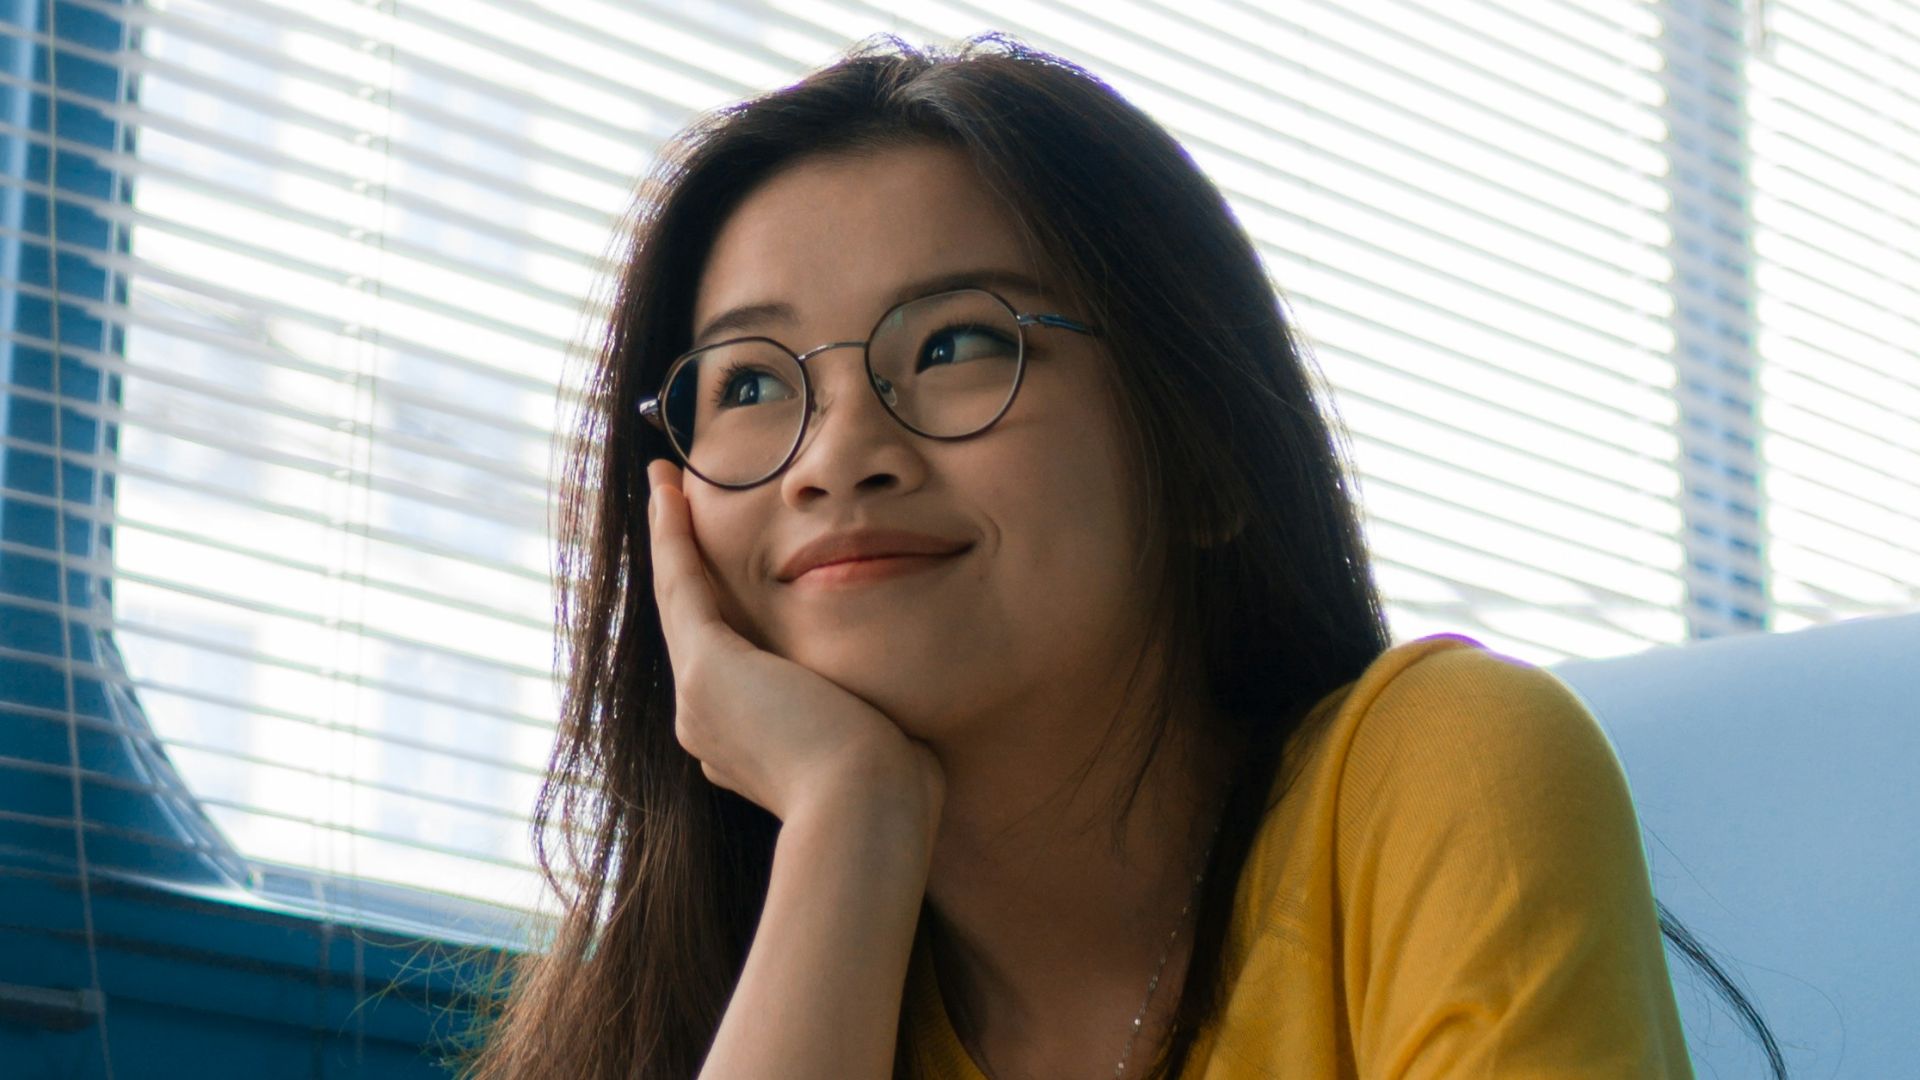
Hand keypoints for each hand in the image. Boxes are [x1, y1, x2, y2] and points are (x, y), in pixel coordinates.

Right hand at [646, 459, 945, 830]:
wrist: (868, 814)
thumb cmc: (891, 792)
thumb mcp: (875, 745)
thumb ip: (865, 720)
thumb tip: (887, 715)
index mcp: (744, 746)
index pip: (727, 660)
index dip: (718, 611)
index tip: (720, 576)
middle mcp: (708, 723)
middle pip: (693, 626)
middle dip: (683, 565)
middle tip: (672, 506)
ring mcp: (700, 700)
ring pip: (679, 602)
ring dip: (670, 539)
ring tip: (664, 486)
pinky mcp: (708, 671)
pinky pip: (683, 587)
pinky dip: (674, 536)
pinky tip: (670, 490)